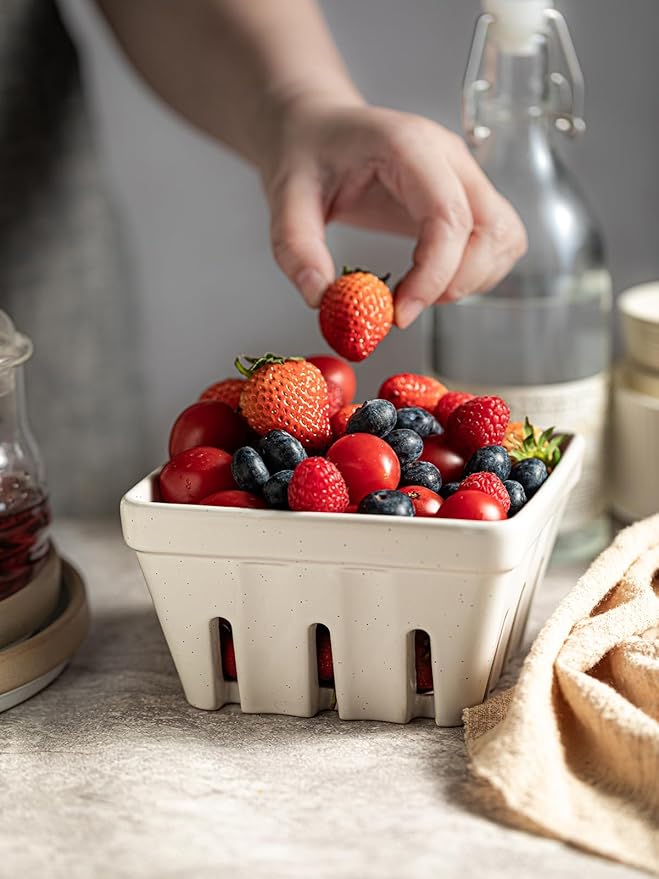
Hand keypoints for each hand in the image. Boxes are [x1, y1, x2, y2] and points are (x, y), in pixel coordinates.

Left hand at [260, 100, 526, 327]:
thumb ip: (297, 249)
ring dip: (473, 280)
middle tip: (406, 307)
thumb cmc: (307, 153)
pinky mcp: (467, 198)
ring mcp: (464, 175)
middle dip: (457, 283)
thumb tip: (322, 300)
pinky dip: (476, 273)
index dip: (434, 274)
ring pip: (504, 237)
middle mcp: (449, 157)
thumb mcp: (285, 198)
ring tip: (419, 294)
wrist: (317, 129)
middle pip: (491, 228)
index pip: (448, 216)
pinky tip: (433, 282)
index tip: (399, 313)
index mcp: (408, 146)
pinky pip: (498, 241)